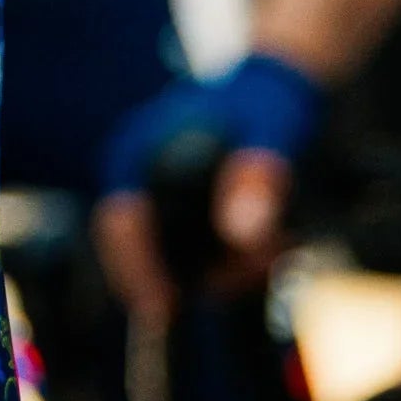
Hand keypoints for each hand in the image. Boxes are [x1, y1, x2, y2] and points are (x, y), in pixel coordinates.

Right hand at [92, 50, 324, 322]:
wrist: (280, 91)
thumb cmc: (269, 105)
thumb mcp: (270, 138)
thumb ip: (256, 181)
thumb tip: (241, 235)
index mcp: (136, 153)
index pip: (120, 222)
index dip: (135, 269)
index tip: (163, 308)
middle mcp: (137, 179)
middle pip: (149, 251)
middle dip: (204, 271)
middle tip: (261, 265)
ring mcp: (161, 199)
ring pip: (182, 261)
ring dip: (230, 268)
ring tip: (279, 244)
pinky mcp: (187, 216)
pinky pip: (202, 257)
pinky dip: (236, 261)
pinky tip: (272, 244)